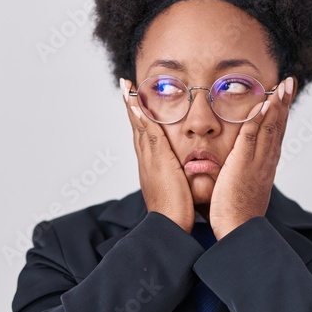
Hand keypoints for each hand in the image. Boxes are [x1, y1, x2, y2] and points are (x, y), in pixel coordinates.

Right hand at [122, 78, 194, 232]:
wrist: (169, 225)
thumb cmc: (177, 212)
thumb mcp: (177, 188)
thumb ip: (180, 176)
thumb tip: (186, 172)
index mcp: (151, 165)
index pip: (144, 135)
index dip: (140, 118)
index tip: (136, 102)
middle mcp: (146, 159)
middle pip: (137, 126)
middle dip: (131, 106)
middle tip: (125, 86)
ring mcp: (149, 158)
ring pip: (139, 125)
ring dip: (132, 104)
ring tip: (127, 86)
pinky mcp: (156, 159)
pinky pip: (148, 132)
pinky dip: (141, 116)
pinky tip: (137, 102)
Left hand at [210, 76, 294, 238]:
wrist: (239, 232)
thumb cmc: (235, 217)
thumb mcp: (239, 191)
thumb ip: (237, 176)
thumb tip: (228, 169)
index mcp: (265, 168)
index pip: (274, 136)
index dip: (279, 116)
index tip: (282, 99)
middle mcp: (266, 163)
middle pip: (278, 128)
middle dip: (284, 104)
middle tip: (290, 83)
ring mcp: (258, 163)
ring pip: (270, 128)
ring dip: (277, 105)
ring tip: (283, 86)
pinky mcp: (244, 164)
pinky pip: (253, 136)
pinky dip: (260, 119)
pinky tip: (265, 104)